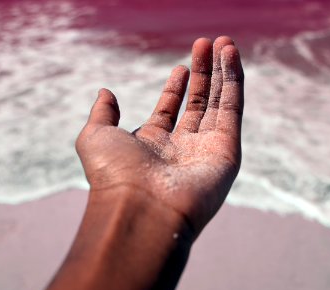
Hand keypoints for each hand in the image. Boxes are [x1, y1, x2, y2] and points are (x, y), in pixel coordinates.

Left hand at [75, 36, 243, 235]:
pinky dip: (234, 81)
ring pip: (218, 102)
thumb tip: (105, 92)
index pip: (170, 110)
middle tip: (206, 43)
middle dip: (203, 73)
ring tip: (224, 42)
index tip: (181, 66)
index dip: (177, 87)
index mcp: (154, 144)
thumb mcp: (95, 136)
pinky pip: (232, 109)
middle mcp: (182, 147)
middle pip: (197, 102)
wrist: (139, 207)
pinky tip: (230, 56)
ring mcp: (206, 149)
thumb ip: (102, 113)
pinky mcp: (227, 151)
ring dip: (222, 72)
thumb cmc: (113, 174)